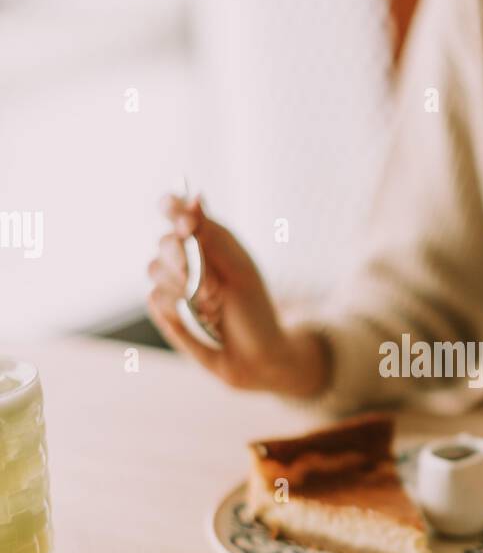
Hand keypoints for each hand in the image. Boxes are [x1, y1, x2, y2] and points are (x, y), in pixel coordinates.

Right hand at [146, 195, 328, 395]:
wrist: (257, 355)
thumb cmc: (254, 308)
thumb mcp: (239, 268)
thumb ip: (213, 235)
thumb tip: (195, 197)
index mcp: (204, 240)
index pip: (174, 210)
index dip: (172, 208)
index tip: (188, 222)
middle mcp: (183, 259)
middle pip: (163, 242)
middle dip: (186, 258)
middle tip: (214, 283)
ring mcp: (170, 286)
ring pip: (155, 270)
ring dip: (188, 289)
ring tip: (215, 306)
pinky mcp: (164, 313)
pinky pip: (157, 300)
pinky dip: (181, 311)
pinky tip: (202, 322)